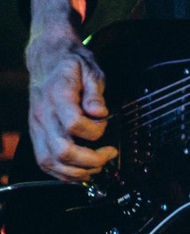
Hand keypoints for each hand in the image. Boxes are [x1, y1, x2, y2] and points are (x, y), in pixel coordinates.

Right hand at [28, 39, 115, 183]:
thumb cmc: (72, 65)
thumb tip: (100, 114)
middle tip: (109, 154)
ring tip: (98, 166)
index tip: (106, 125)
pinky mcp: (36, 135)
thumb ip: (96, 93)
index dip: (95, 131)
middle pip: (61, 150)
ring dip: (77, 171)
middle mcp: (43, 115)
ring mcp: (36, 127)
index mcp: (58, 96)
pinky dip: (63, 173)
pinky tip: (81, 171)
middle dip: (90, 160)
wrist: (47, 61)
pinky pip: (44, 162)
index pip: (73, 124)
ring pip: (50, 161)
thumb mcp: (91, 70)